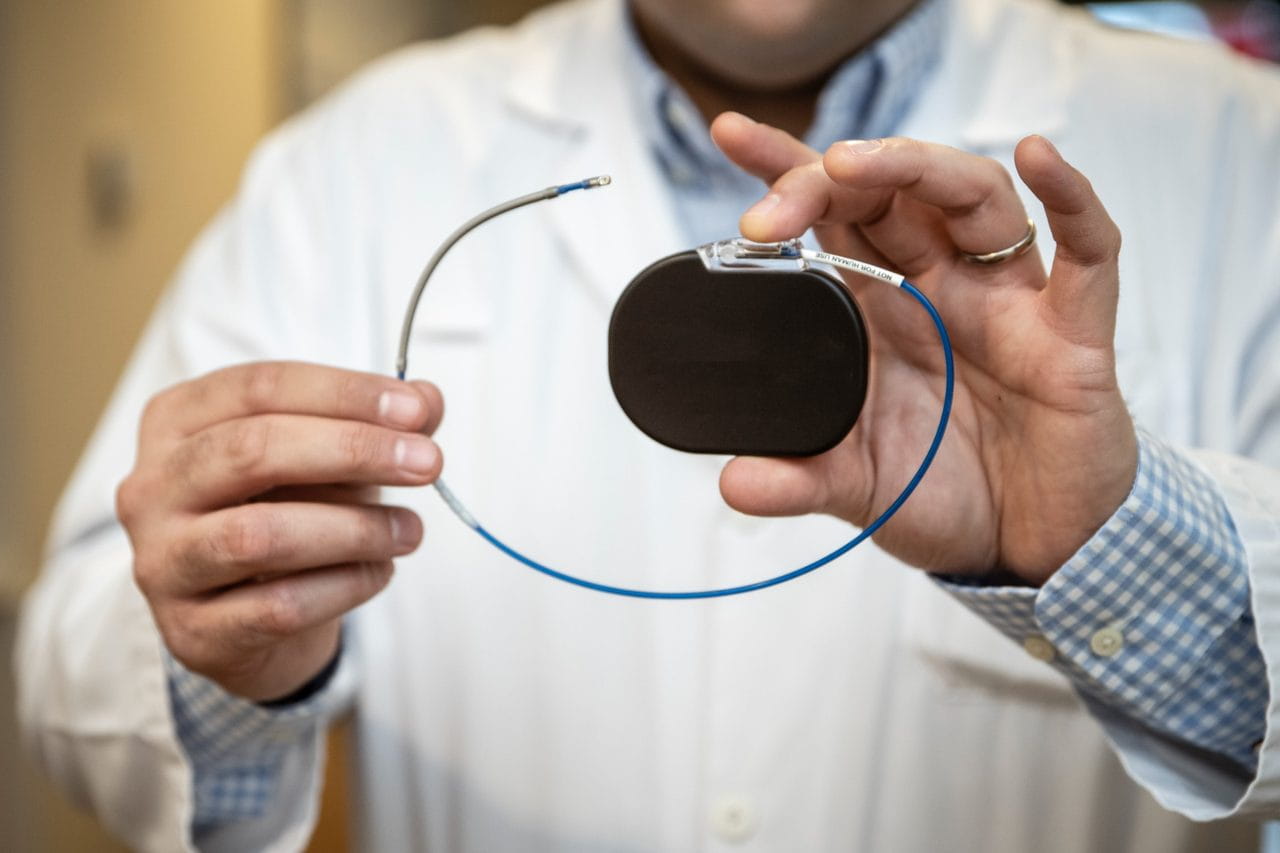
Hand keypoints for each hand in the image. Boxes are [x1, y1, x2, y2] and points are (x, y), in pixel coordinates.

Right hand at [116, 362, 443, 700]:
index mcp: (178, 421)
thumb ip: (379, 425)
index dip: (345, 394)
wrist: (254, 620)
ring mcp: (163, 562)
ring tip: (410, 530)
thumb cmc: (288, 513)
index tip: (417, 411)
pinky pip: (277, 606)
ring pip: (258, 535)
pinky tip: (379, 572)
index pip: (259, 388)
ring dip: (354, 528)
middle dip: (352, 450)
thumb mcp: (332, 457)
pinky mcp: (191, 631)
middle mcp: (153, 487)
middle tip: (427, 462)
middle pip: (251, 451)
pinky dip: (344, 586)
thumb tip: (426, 402)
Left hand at [710, 113, 1137, 584]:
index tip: (730, 136)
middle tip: (769, 209)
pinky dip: (1072, 200)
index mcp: (883, 310)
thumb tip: (732, 483)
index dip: (788, 173)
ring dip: (916, 168)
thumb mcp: (859, 489)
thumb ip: (799, 480)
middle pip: (892, 193)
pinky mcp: (1072, 333)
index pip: (833, 217)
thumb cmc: (949, 497)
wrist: (1028, 550)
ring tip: (853, 163)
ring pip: (974, 198)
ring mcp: (1007, 303)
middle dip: (828, 180)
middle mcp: (942, 289)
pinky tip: (1040, 158)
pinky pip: (1088, 252)